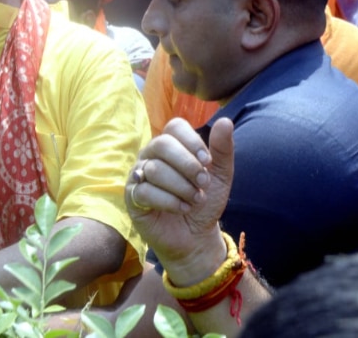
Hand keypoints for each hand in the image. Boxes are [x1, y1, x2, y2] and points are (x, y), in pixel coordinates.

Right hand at [126, 118, 234, 281]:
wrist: (196, 235)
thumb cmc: (204, 201)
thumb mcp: (220, 176)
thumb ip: (222, 149)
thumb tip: (225, 121)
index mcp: (171, 145)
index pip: (174, 127)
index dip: (192, 142)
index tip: (207, 161)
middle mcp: (151, 155)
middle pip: (161, 144)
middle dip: (187, 165)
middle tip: (203, 183)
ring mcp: (138, 175)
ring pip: (155, 169)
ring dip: (182, 187)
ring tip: (195, 200)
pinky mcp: (132, 197)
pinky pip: (145, 192)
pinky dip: (170, 202)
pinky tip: (181, 209)